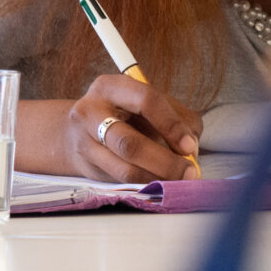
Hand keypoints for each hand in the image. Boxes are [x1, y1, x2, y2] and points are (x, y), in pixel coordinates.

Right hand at [63, 73, 201, 182]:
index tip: (189, 146)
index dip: (171, 125)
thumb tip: (192, 147)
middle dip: (165, 161)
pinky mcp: (87, 166)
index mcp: (112, 87)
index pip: (146, 101)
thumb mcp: (149, 105)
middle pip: (129, 143)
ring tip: (179, 181)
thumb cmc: (125, 114)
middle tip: (189, 172)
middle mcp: (91, 112)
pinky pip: (121, 181)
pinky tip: (161, 183)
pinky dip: (147, 184)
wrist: (78, 130)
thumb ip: (177, 118)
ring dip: (158, 178)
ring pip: (124, 168)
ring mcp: (85, 142)